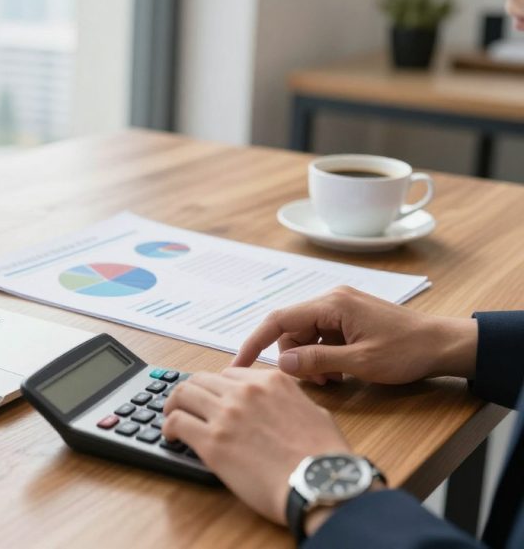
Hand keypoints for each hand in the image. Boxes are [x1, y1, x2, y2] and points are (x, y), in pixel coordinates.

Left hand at [162, 368, 351, 525]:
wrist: (320, 483)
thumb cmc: (324, 457)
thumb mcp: (314, 413)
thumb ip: (290, 402)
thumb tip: (279, 408)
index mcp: (270, 382)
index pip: (229, 374)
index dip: (217, 387)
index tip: (212, 399)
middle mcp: (245, 392)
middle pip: (201, 379)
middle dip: (192, 392)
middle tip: (185, 406)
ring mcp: (226, 414)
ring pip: (183, 393)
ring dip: (174, 404)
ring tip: (172, 417)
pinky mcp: (211, 441)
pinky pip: (177, 422)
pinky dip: (169, 426)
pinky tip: (171, 436)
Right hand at [233, 286, 477, 384]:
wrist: (444, 345)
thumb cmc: (407, 352)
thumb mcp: (360, 362)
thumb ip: (317, 361)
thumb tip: (281, 364)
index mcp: (331, 304)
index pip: (278, 320)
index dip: (254, 343)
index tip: (238, 367)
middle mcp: (331, 299)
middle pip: (290, 329)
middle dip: (294, 357)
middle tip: (316, 383)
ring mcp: (340, 307)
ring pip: (304, 335)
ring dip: (310, 359)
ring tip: (333, 380)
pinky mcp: (348, 318)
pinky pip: (321, 336)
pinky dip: (323, 355)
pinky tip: (340, 372)